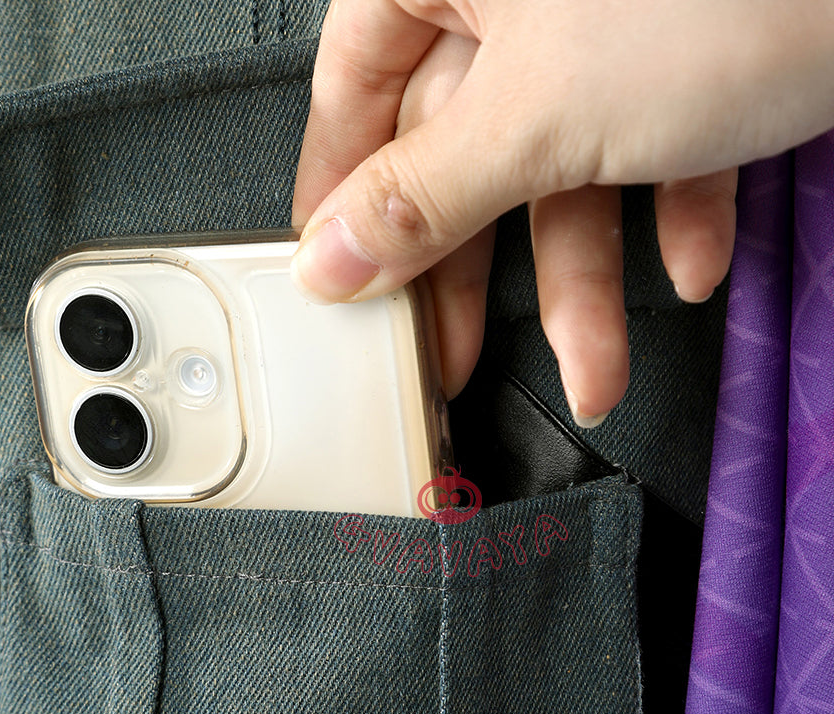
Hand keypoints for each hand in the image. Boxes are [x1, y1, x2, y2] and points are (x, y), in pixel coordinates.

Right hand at [291, 0, 833, 422]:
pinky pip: (648, 145)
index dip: (342, 199)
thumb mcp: (538, 114)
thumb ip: (423, 195)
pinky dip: (669, 213)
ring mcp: (599, 19)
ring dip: (585, 279)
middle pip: (456, 150)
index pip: (352, 92)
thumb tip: (331, 260)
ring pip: (558, 167)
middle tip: (451, 357)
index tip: (341, 284)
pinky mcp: (682, 49)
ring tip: (599, 367)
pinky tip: (692, 263)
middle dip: (475, 271)